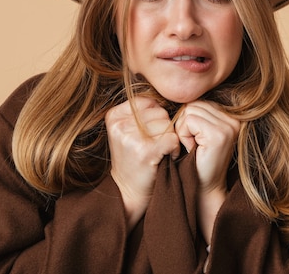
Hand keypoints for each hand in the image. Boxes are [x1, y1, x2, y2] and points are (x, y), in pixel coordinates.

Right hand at [105, 97, 179, 228]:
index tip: (150, 134)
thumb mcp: (129, 131)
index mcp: (114, 115)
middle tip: (156, 146)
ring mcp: (130, 137)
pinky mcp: (145, 150)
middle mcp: (119, 124)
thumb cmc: (134, 159)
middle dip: (164, 129)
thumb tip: (167, 96)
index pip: (148, 102)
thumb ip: (142, 112)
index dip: (156, 117)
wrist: (128, 192)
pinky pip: (172, 138)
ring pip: (168, 125)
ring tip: (160, 152)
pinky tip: (166, 157)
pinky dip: (175, 149)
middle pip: (160, 112)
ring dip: (171, 139)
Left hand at [175, 101, 239, 242]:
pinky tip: (192, 149)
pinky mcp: (219, 134)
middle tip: (192, 144)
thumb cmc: (196, 161)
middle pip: (193, 104)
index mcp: (232, 116)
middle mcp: (234, 119)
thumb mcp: (199, 132)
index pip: (199, 102)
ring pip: (189, 111)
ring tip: (193, 146)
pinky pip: (188, 121)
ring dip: (183, 130)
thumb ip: (197, 113)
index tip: (194, 139)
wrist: (204, 188)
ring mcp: (229, 126)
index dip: (188, 120)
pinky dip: (184, 135)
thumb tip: (180, 91)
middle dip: (185, 124)